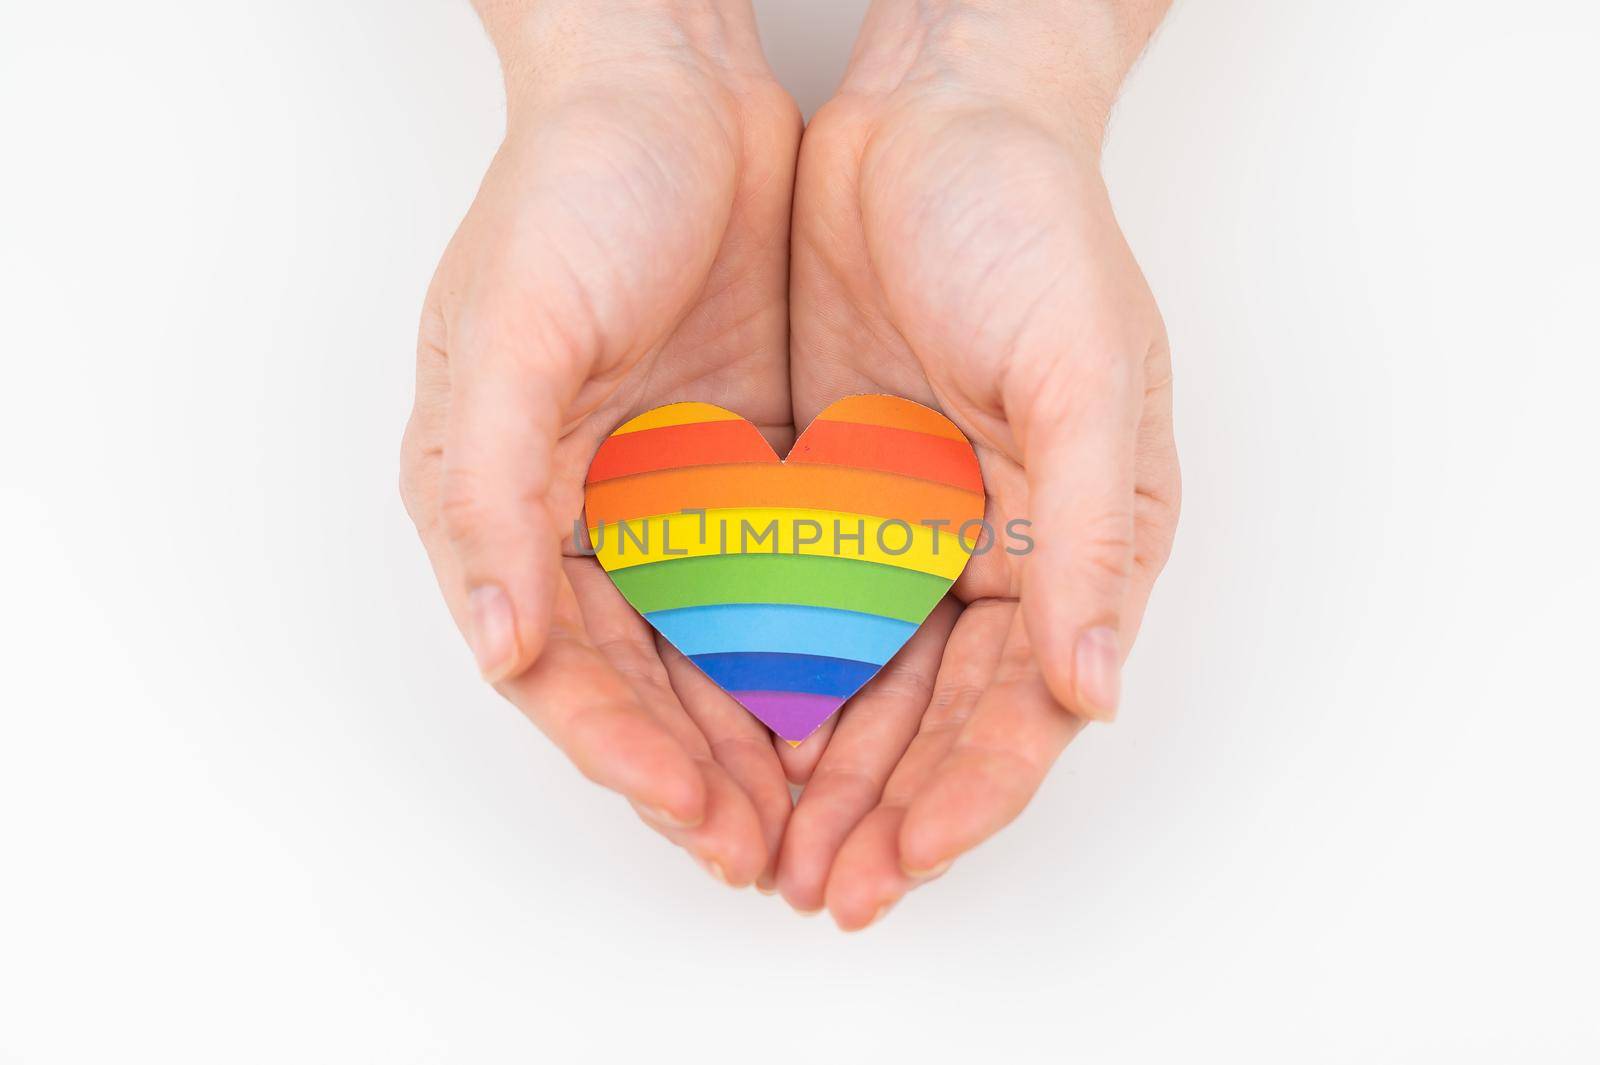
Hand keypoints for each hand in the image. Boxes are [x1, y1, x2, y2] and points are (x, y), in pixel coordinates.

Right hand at [400, 0, 799, 886]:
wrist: (674, 87)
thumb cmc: (571, 191)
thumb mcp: (511, 335)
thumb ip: (487, 492)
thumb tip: (491, 642)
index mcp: (498, 500)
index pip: (559, 666)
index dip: (626, 750)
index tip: (702, 814)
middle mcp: (573, 515)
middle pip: (636, 681)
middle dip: (699, 774)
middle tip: (772, 854)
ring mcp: (658, 495)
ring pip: (706, 652)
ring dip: (752, 735)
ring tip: (814, 814)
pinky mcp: (731, 466)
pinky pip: (766, 584)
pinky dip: (798, 651)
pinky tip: (846, 704)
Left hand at [777, 0, 1179, 923]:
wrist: (927, 122)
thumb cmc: (1034, 227)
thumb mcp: (1087, 372)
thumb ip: (1094, 533)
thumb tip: (1095, 687)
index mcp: (1078, 541)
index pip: (1022, 705)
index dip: (967, 794)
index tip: (900, 861)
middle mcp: (998, 553)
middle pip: (936, 719)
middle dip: (881, 810)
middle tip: (818, 886)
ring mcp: (911, 528)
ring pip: (863, 684)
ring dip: (822, 771)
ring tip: (768, 846)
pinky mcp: (834, 494)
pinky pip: (800, 611)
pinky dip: (773, 680)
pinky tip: (733, 735)